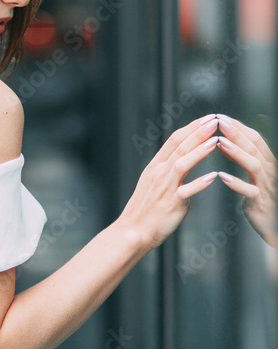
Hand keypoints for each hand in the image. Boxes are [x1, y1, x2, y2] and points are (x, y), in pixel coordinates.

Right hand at [118, 114, 219, 252]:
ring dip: (199, 151)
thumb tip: (182, 157)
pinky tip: (213, 176)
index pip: (173, 140)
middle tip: (214, 120)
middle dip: (198, 132)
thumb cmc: (146, 208)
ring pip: (182, 164)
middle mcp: (159, 173)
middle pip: (179, 147)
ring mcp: (164, 188)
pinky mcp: (171, 203)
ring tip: (216, 141)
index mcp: (155, 166)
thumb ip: (167, 169)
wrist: (133, 230)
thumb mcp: (153, 182)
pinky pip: (186, 191)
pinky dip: (199, 183)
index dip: (191, 128)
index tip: (206, 118)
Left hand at [215, 114, 276, 249]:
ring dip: (238, 153)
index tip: (222, 117)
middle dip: (237, 133)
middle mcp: (270, 172)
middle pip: (255, 148)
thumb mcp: (252, 175)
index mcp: (268, 163)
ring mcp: (267, 187)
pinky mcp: (261, 203)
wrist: (274, 226)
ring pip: (254, 166)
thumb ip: (240, 158)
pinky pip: (250, 192)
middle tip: (220, 121)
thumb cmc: (261, 197)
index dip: (239, 127)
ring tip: (221, 143)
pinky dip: (237, 184)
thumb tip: (223, 142)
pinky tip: (223, 177)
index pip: (256, 139)